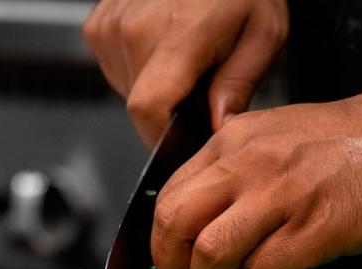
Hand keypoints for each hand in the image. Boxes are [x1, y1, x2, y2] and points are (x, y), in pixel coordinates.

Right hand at [83, 0, 287, 145]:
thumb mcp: (263, 33)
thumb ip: (238, 86)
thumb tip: (217, 128)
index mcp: (177, 33)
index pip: (148, 109)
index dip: (163, 141)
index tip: (182, 150)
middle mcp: (134, 28)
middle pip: (142, 107)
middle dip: (174, 112)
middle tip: (205, 86)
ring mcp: (110, 24)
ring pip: (129, 91)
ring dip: (159, 90)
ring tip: (190, 60)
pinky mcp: (98, 24)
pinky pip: (117, 70)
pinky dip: (143, 71)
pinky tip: (168, 49)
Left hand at [151, 89, 361, 268]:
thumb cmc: (357, 140)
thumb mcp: (280, 137)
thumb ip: (242, 170)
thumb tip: (214, 221)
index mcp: (232, 141)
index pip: (168, 197)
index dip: (163, 245)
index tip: (179, 268)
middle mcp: (246, 164)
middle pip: (174, 225)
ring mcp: (281, 195)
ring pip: (211, 253)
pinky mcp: (317, 226)